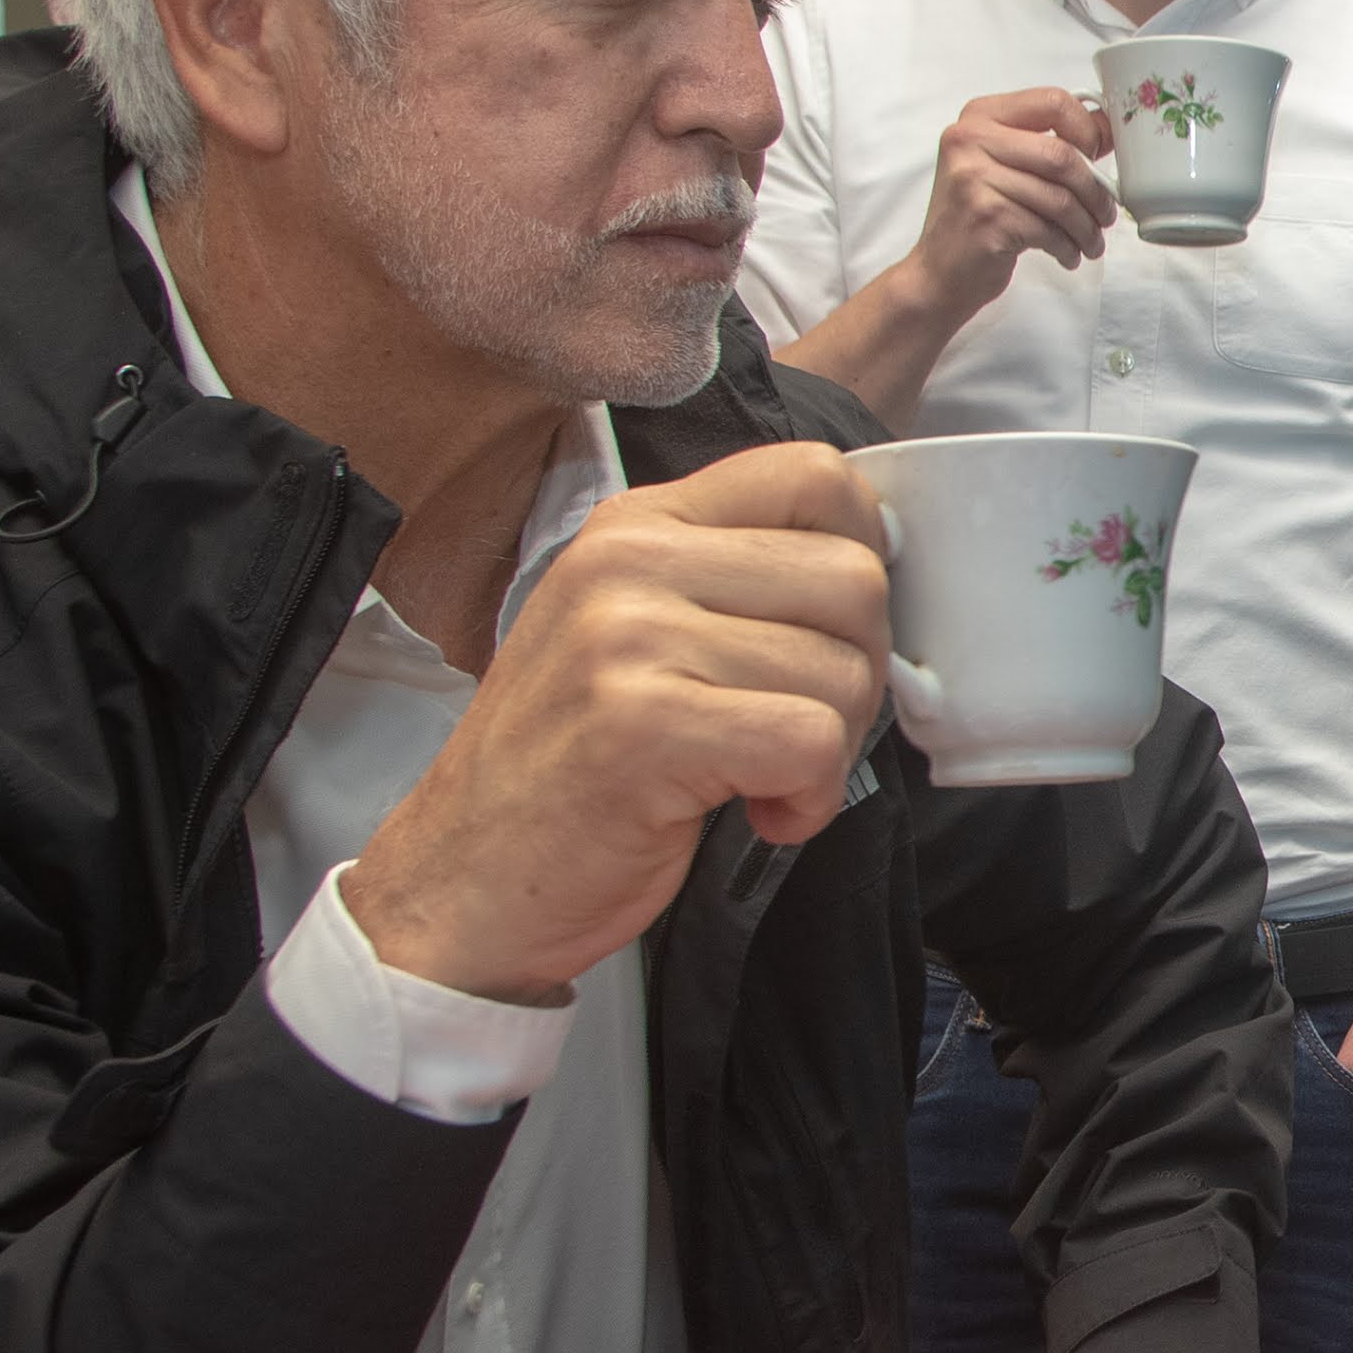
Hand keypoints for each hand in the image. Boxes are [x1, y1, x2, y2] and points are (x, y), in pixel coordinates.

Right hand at [339, 442, 888, 1004]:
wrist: (467, 877)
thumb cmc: (576, 765)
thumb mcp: (638, 632)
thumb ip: (738, 582)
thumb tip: (884, 567)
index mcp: (638, 524)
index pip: (814, 475)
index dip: (866, 558)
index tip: (833, 632)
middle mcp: (629, 562)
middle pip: (853, 578)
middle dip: (859, 670)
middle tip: (797, 726)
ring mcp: (628, 637)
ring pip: (842, 668)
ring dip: (832, 747)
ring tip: (760, 775)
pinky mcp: (643, 725)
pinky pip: (811, 740)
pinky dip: (812, 796)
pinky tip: (763, 812)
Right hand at [907, 87, 1116, 318]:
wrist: (938, 271)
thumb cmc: (977, 217)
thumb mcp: (1006, 166)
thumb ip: (1049, 142)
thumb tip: (1107, 127)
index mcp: (979, 116)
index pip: (1053, 102)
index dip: (1088, 130)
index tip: (1097, 158)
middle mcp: (970, 140)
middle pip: (1061, 155)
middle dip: (1095, 191)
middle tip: (1105, 213)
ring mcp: (974, 179)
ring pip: (1059, 199)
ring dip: (1086, 227)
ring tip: (1091, 241)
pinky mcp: (986, 218)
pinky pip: (1048, 230)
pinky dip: (1067, 246)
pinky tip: (1068, 254)